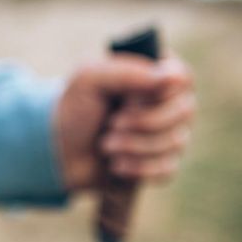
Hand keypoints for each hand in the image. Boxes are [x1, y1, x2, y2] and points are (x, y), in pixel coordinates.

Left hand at [54, 54, 195, 190]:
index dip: (156, 94)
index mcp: (155, 72)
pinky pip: (168, 169)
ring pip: (176, 142)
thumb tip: (173, 77)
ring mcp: (171, 133)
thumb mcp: (89, 80)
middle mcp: (170, 101)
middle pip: (184, 111)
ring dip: (134, 146)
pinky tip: (115, 165)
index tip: (126, 99)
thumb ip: (127, 71)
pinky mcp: (163, 162)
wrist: (58, 152)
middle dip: (142, 122)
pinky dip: (137, 168)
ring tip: (105, 145)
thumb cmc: (74, 109)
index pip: (181, 77)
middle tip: (110, 124)